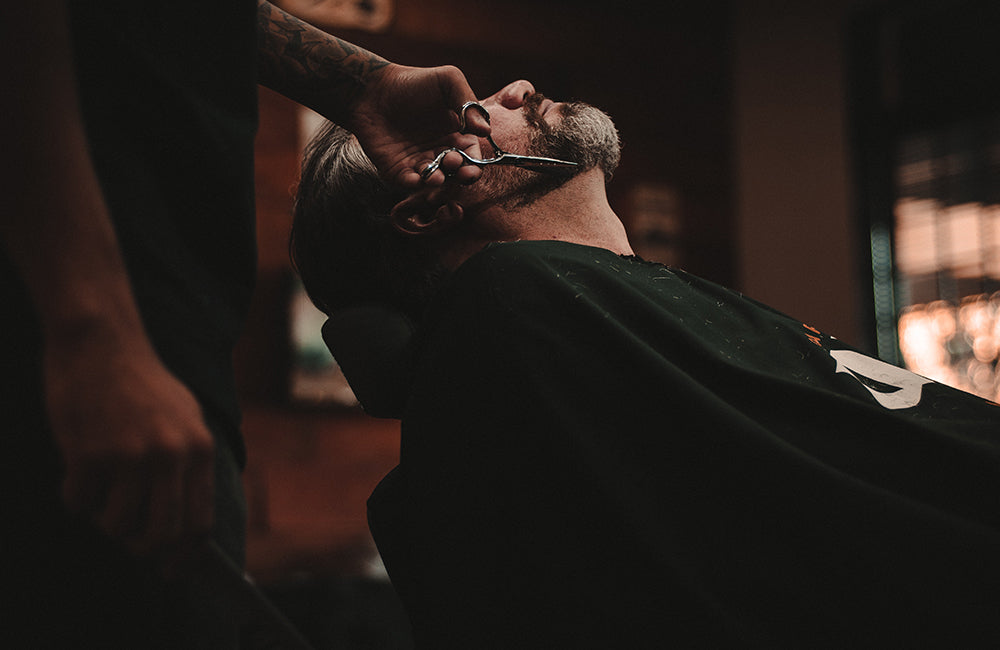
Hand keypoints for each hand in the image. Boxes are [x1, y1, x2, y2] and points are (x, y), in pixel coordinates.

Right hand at [46, 328, 214, 557]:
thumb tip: (186, 526)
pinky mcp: (90, 453)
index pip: (199, 522)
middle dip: (141, 548)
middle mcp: (171, 455)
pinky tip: (77, 470)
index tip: (172, 571)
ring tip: (100, 490)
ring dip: (103, 519)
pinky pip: (79, 503)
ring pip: (115, 525)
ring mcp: (130, 456)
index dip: (185, 556)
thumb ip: (189, 465)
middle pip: (160, 534)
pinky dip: (75, 497)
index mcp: (199, 448)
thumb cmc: (140, 382)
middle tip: (126, 540)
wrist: (101, 342)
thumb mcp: (185, 417)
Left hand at [348, 63, 491, 188]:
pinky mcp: (397, 169)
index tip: (471, 166)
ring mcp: (418, 162)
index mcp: (457, 135)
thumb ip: (468, 102)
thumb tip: (485, 131)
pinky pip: (408, 183)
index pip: (472, 157)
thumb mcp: (447, 81)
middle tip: (451, 163)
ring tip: (434, 176)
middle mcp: (440, 152)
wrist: (372, 88)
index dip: (474, 165)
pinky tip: (415, 178)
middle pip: (456, 174)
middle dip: (458, 175)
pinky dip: (413, 184)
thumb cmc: (412, 82)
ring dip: (437, 182)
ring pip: (434, 181)